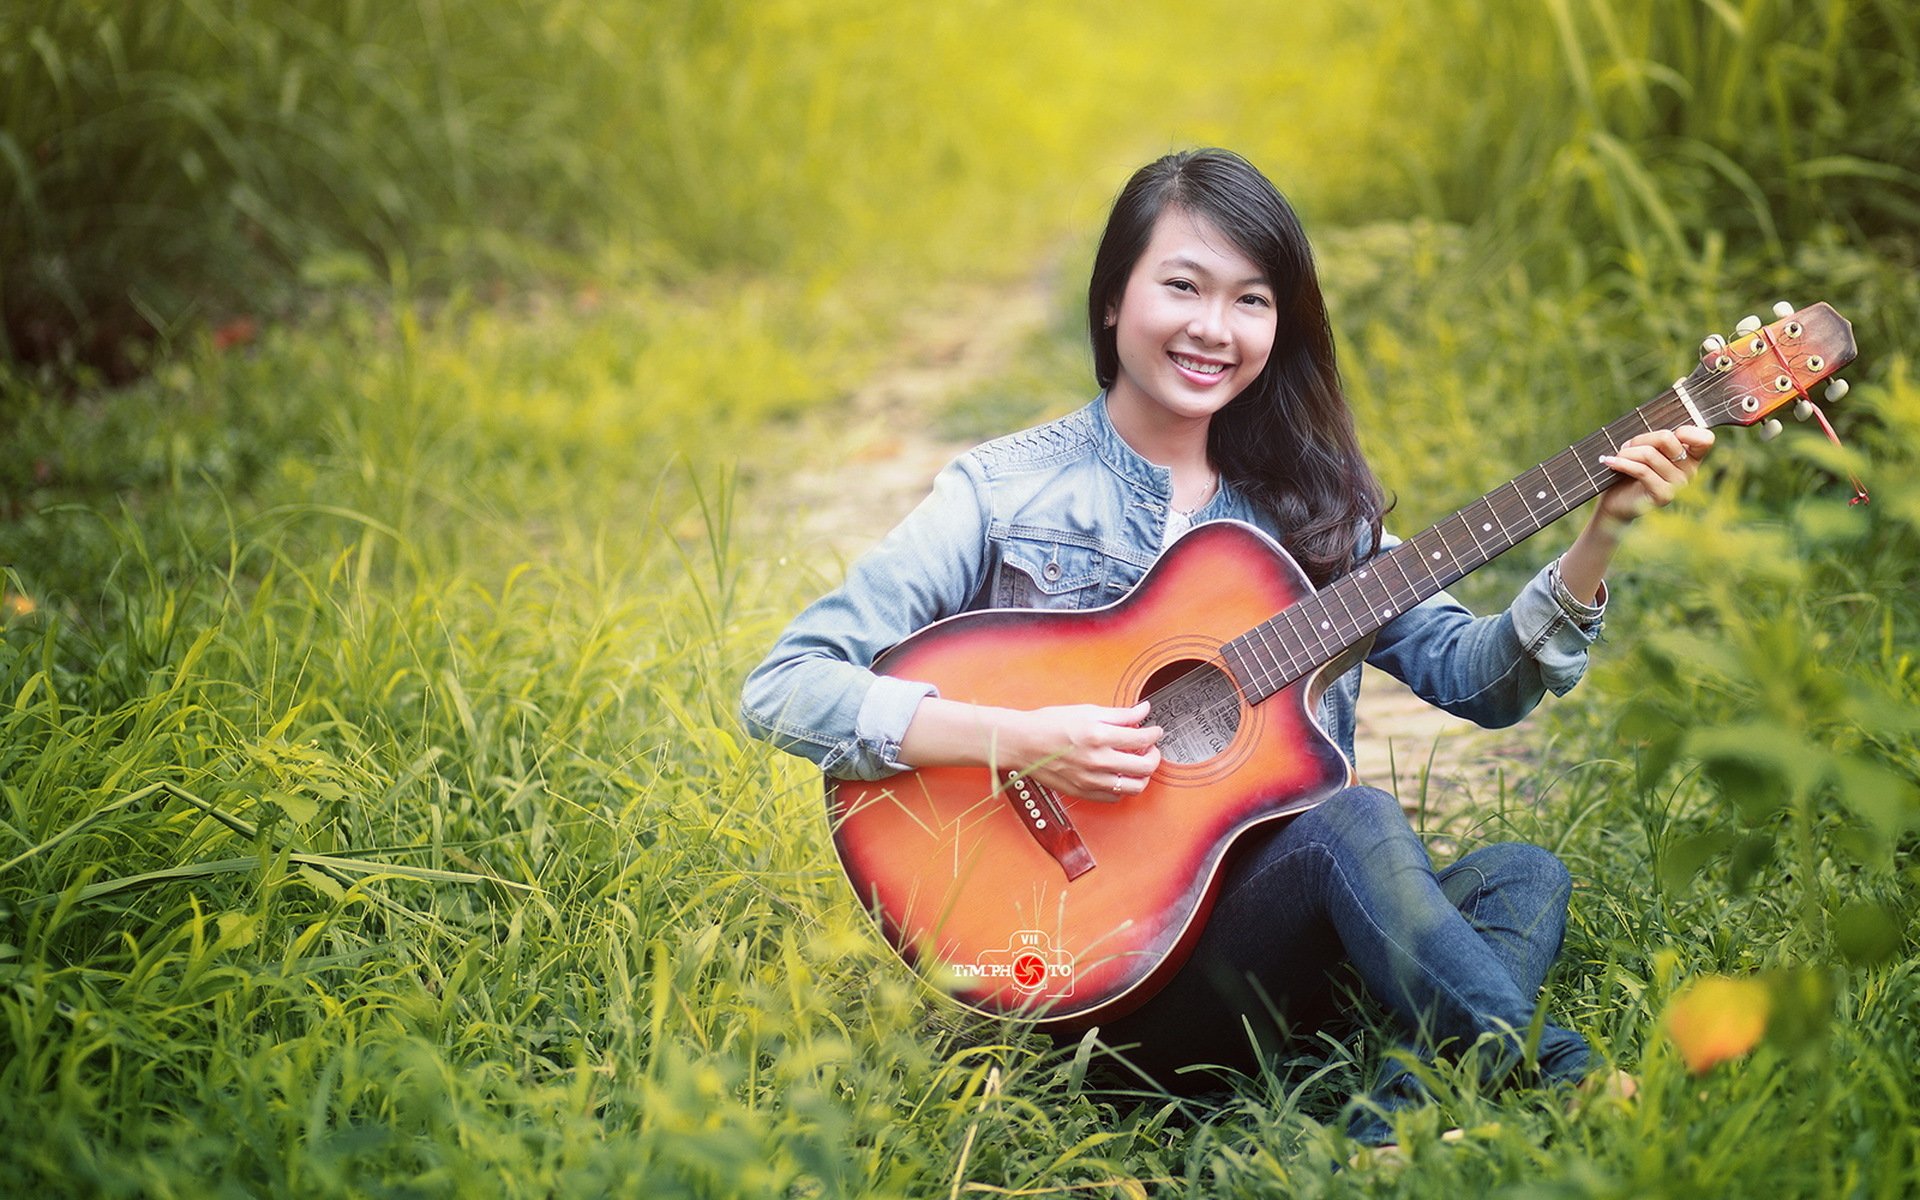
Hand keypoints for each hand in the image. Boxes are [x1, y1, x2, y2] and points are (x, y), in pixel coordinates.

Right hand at [1008, 701, 1162, 801]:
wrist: (1021, 743)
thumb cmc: (1048, 724)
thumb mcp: (1086, 711)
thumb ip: (1119, 714)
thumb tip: (1143, 710)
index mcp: (1098, 736)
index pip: (1142, 738)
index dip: (1154, 734)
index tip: (1155, 731)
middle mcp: (1096, 760)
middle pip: (1144, 766)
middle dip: (1154, 755)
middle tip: (1149, 748)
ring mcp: (1090, 780)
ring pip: (1133, 787)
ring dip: (1142, 775)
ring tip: (1135, 763)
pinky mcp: (1082, 792)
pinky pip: (1114, 797)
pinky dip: (1121, 787)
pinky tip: (1116, 775)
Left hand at [1594, 425, 1715, 530]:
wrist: (1617, 502)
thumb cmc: (1631, 471)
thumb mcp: (1645, 450)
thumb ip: (1655, 438)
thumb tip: (1655, 424)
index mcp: (1692, 457)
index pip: (1705, 438)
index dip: (1687, 431)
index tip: (1663, 435)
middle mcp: (1690, 471)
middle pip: (1666, 438)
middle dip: (1640, 438)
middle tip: (1627, 447)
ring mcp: (1679, 485)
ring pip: (1650, 454)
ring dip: (1626, 452)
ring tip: (1616, 457)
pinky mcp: (1664, 495)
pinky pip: (1642, 470)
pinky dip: (1622, 463)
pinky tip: (1609, 461)